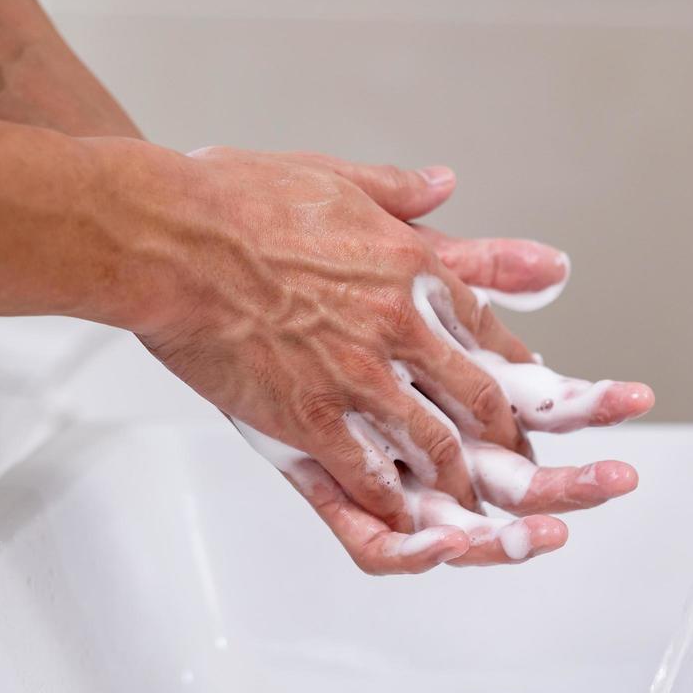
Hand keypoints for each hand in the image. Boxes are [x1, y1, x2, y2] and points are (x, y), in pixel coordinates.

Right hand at [121, 145, 651, 572]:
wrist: (169, 237)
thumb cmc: (239, 200)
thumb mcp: (338, 177)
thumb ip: (402, 190)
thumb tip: (445, 182)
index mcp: (412, 269)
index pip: (489, 331)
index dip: (514, 372)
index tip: (523, 395)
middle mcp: (398, 327)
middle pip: (478, 397)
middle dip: (502, 438)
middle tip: (514, 462)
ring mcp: (357, 377)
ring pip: (435, 445)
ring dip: (457, 479)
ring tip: (466, 501)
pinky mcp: (309, 418)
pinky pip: (368, 475)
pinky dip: (393, 502)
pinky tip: (402, 516)